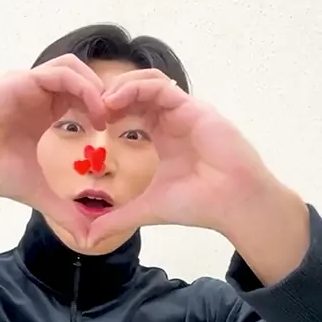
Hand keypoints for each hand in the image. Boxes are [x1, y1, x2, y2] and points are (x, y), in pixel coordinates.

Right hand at [0, 55, 106, 244]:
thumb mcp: (37, 192)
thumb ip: (64, 209)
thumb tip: (89, 239)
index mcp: (42, 111)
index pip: (82, 96)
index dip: (105, 109)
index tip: (120, 133)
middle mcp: (36, 92)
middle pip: (82, 77)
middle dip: (106, 94)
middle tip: (122, 120)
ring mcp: (27, 83)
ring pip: (73, 68)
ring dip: (96, 87)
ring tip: (108, 116)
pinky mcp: (19, 81)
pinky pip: (59, 73)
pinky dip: (82, 87)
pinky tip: (94, 112)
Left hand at [87, 69, 274, 247]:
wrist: (233, 204)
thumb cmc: (198, 204)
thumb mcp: (148, 209)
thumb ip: (118, 220)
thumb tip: (89, 240)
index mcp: (164, 136)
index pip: (133, 110)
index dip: (109, 111)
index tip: (89, 123)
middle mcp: (174, 119)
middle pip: (138, 90)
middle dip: (111, 93)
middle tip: (90, 109)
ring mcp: (185, 111)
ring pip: (149, 82)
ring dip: (122, 86)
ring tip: (101, 102)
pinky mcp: (194, 108)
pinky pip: (161, 87)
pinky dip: (136, 88)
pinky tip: (116, 101)